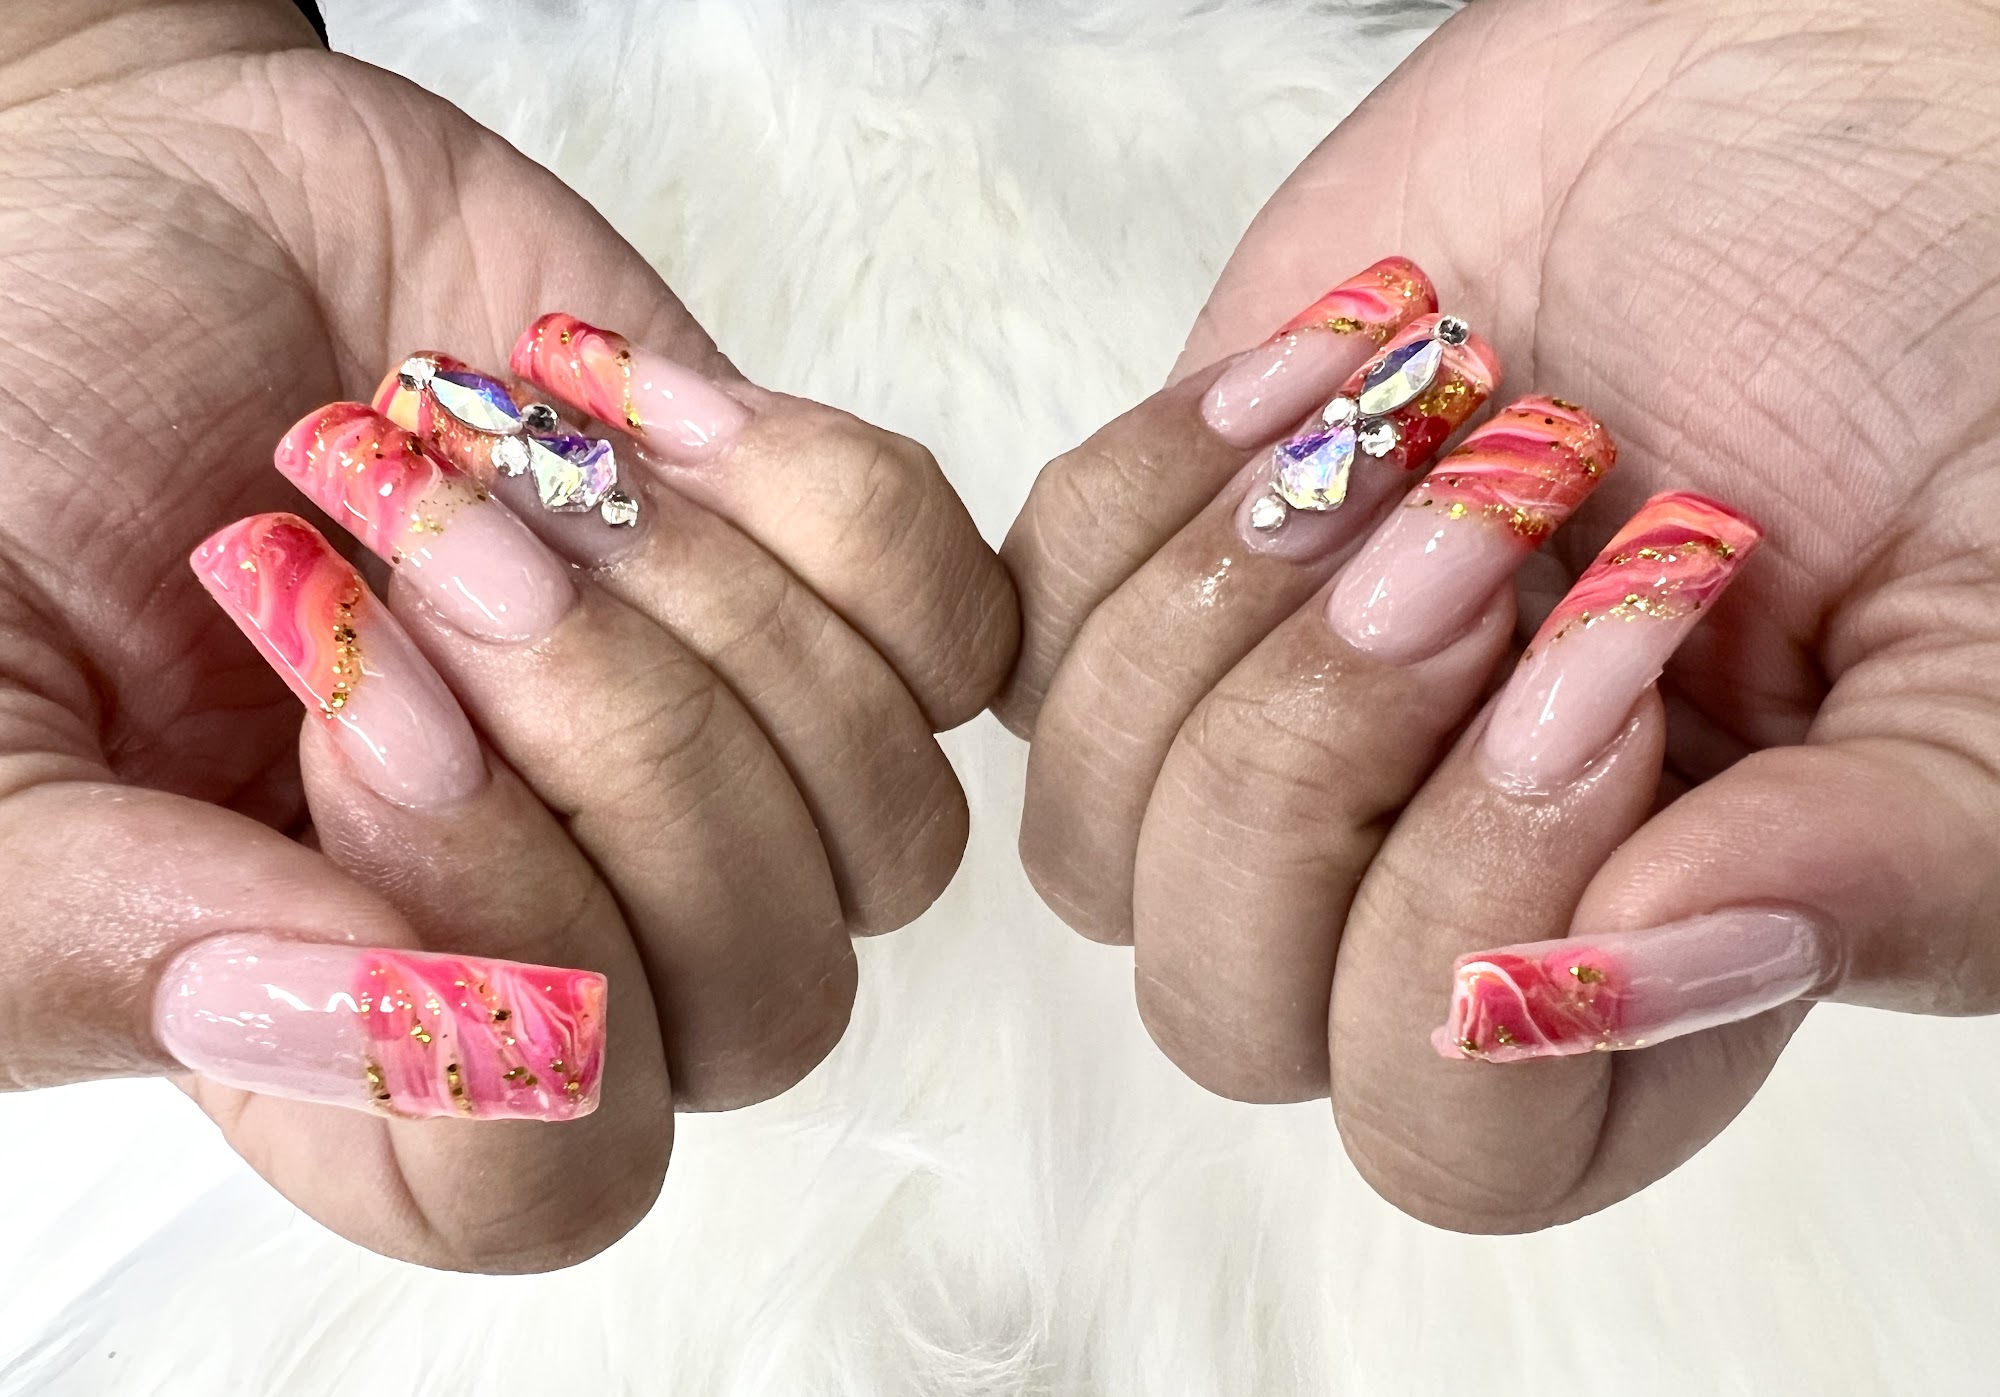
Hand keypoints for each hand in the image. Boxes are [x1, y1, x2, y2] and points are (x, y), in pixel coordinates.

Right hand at [0, 0, 1013, 1267]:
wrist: (153, 218)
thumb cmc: (17, 459)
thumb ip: (93, 932)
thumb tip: (415, 1017)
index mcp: (362, 1041)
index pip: (559, 1176)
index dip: (505, 969)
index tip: (358, 718)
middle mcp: (573, 935)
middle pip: (768, 1000)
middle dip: (610, 739)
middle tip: (413, 533)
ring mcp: (720, 772)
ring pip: (892, 825)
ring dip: (702, 608)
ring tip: (490, 446)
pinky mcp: (814, 599)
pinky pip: (962, 632)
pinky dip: (815, 498)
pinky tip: (616, 397)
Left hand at [999, 0, 1999, 1228]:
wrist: (1814, 107)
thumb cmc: (1943, 372)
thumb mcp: (1999, 651)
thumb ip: (1876, 865)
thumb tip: (1605, 982)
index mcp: (1630, 976)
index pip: (1445, 1136)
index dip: (1474, 937)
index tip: (1606, 685)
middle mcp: (1423, 889)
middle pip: (1222, 1003)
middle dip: (1324, 763)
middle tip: (1489, 542)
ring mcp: (1280, 736)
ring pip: (1093, 836)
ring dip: (1238, 620)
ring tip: (1428, 426)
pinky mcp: (1178, 572)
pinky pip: (1032, 630)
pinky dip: (1154, 490)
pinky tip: (1343, 364)